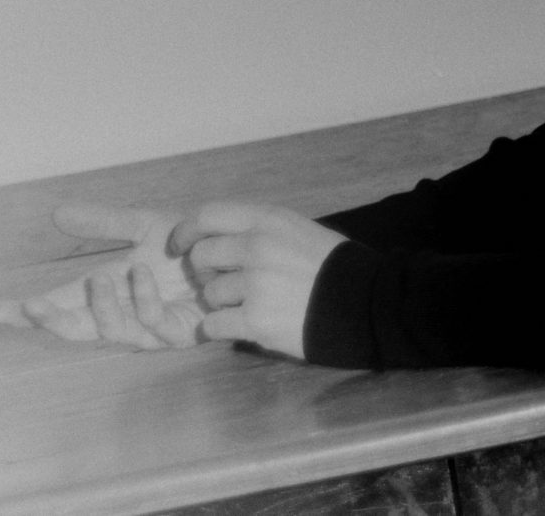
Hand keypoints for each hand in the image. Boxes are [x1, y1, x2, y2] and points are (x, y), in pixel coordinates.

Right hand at [0, 202, 205, 348]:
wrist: (240, 251)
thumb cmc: (193, 245)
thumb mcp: (144, 227)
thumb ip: (103, 223)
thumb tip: (56, 212)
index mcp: (110, 292)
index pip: (60, 306)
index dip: (28, 311)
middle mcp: (126, 314)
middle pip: (76, 330)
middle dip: (50, 322)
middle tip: (30, 305)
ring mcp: (151, 327)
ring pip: (111, 332)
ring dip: (101, 306)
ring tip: (100, 278)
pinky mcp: (181, 333)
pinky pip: (153, 325)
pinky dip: (142, 299)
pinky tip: (140, 275)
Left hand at [168, 202, 348, 360]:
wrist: (365, 302)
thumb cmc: (333, 267)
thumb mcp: (299, 230)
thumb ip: (261, 230)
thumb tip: (221, 238)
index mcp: (269, 220)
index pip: (207, 215)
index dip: (186, 231)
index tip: (178, 247)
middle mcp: (257, 246)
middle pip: (202, 257)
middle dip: (207, 273)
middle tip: (224, 283)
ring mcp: (255, 284)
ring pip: (209, 294)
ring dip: (221, 303)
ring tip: (248, 305)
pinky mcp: (255, 320)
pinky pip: (214, 325)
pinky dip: (221, 329)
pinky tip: (242, 326)